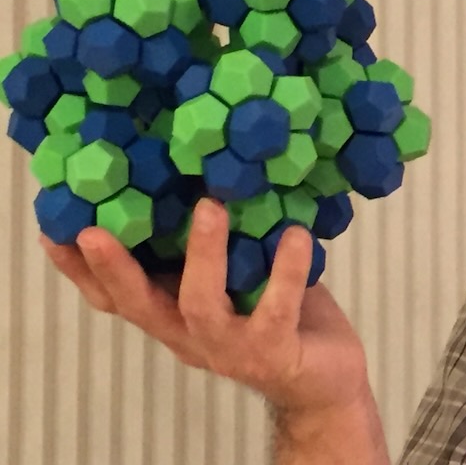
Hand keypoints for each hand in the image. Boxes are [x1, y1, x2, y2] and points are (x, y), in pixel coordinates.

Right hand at [41, 196, 370, 415]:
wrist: (326, 378)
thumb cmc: (279, 312)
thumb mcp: (239, 273)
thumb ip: (215, 242)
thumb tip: (201, 172)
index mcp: (174, 313)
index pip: (115, 296)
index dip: (81, 270)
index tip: (55, 229)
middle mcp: (191, 334)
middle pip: (138, 305)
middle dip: (114, 268)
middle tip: (92, 230)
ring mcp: (230, 348)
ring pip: (200, 304)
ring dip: (202, 255)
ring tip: (210, 207)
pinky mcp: (274, 354)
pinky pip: (276, 310)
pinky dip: (286, 271)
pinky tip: (296, 236)